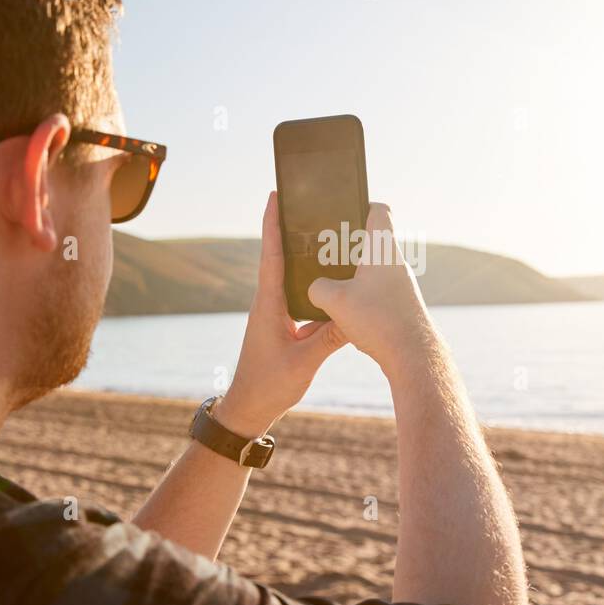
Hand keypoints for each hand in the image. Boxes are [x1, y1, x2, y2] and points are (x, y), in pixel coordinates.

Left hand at [215, 192, 348, 437]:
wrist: (248, 409)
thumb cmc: (269, 386)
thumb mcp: (304, 361)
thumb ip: (329, 337)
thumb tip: (355, 312)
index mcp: (268, 305)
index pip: (271, 256)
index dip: (273, 224)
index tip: (276, 195)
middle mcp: (268, 304)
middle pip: (279, 257)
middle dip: (290, 229)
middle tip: (306, 202)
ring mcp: (274, 314)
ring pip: (290, 276)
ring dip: (302, 255)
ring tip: (323, 233)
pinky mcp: (282, 326)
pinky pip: (298, 296)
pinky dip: (312, 284)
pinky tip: (330, 281)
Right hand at [307, 203, 435, 377]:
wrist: (412, 355)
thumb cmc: (379, 320)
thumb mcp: (335, 301)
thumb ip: (317, 288)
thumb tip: (315, 289)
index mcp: (383, 249)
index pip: (380, 210)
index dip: (361, 203)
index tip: (342, 209)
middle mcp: (395, 263)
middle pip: (372, 239)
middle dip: (347, 242)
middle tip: (323, 248)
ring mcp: (399, 285)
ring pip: (372, 267)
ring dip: (352, 271)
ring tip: (327, 280)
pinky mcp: (399, 305)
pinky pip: (376, 290)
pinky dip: (359, 292)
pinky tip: (342, 308)